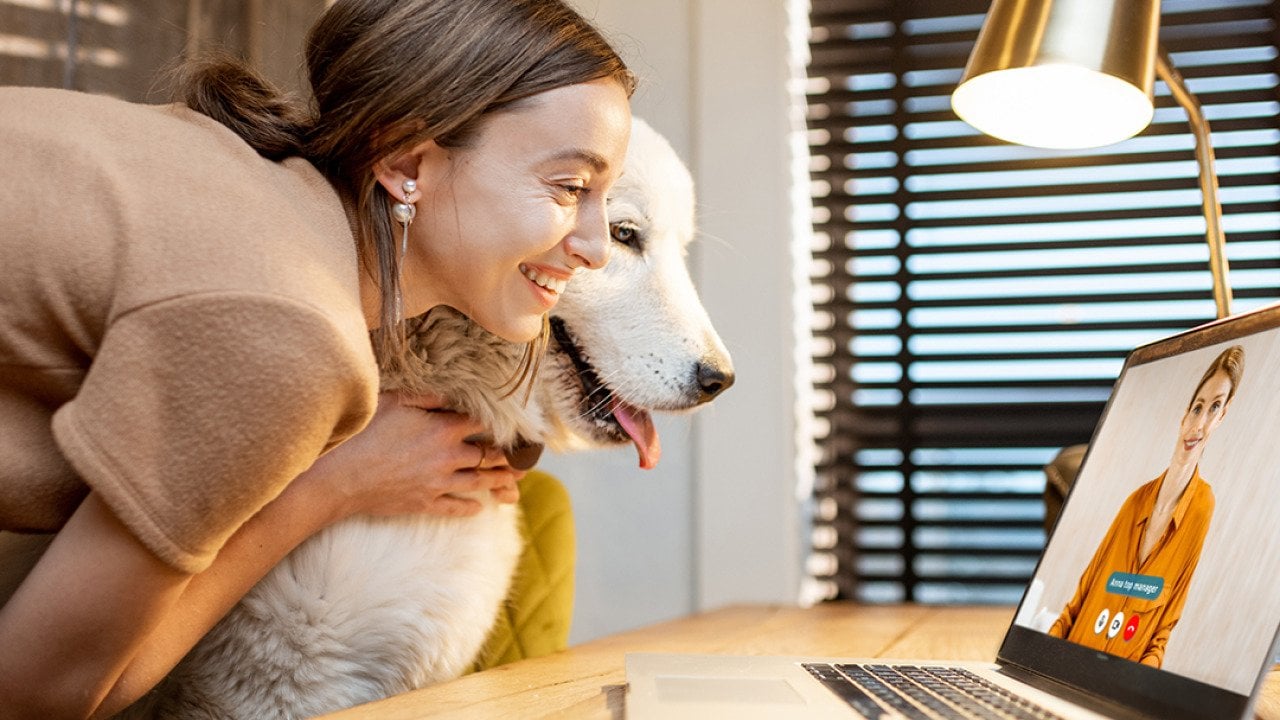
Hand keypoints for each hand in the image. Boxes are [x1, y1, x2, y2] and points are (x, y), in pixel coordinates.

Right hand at [297, 392, 523, 520]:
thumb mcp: (393, 401)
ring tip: (515, 483)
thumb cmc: (362, 433)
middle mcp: (448, 456)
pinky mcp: (425, 503)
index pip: (482, 424)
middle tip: (525, 459)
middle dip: (509, 457)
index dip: (500, 424)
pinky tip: (479, 507)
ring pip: (479, 483)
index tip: (514, 426)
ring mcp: (438, 483)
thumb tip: (451, 394)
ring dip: (499, 482)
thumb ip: (427, 396)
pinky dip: (470, 507)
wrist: (338, 477)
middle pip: (489, 456)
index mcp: (443, 428)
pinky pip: (455, 508)